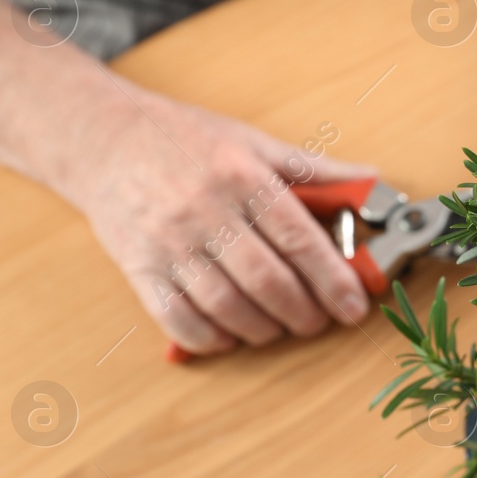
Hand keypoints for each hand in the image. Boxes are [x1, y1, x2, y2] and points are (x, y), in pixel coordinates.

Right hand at [58, 88, 377, 355]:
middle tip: (319, 321)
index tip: (354, 306)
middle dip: (303, 312)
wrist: (104, 139)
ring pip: (226, 306)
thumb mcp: (254, 143)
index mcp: (242, 177)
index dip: (333, 279)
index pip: (299, 239)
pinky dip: (211, 337)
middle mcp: (205, 211)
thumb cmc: (186, 141)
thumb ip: (315, 170)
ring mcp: (168, 243)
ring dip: (263, 329)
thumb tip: (372, 180)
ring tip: (280, 326)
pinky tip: (230, 334)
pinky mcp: (138, 267)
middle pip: (267, 280)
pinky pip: (177, 318)